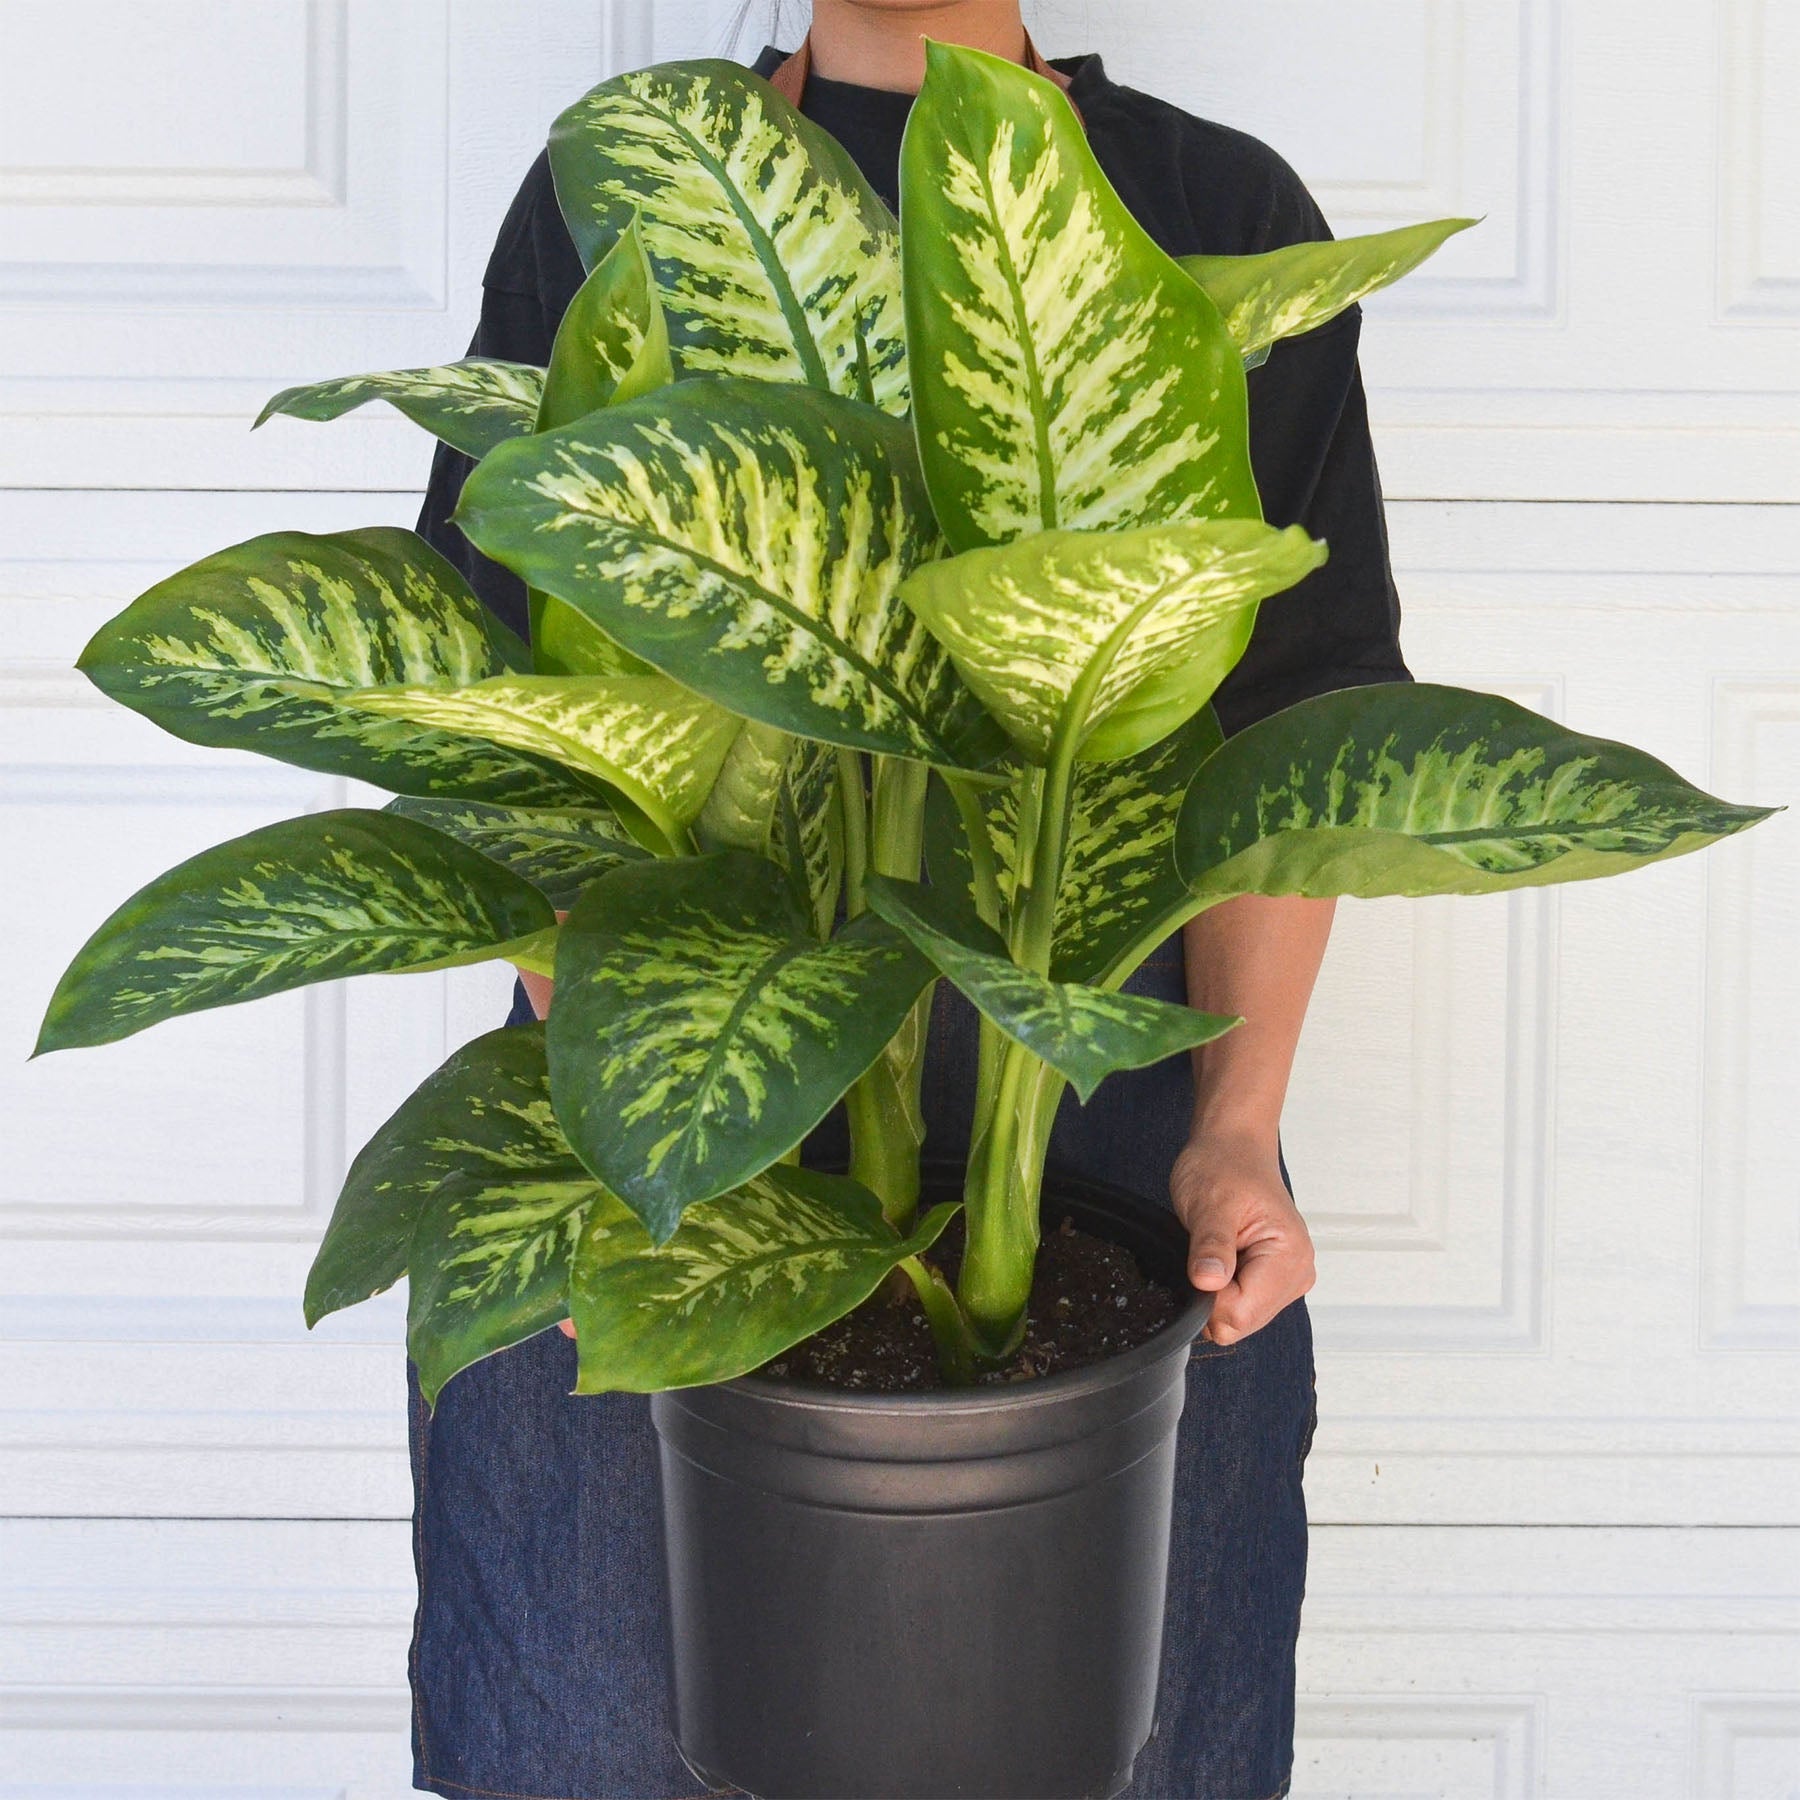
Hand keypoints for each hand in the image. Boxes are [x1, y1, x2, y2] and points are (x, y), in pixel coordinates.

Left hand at [1169, 1131, 1314, 1345]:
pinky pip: (1239, 1306)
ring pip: (1239, 1318)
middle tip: (1206, 1252)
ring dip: (1217, 1291)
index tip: (1199, 1263)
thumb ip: (1211, 1246)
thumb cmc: (1224, 1166)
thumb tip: (1208, 1283)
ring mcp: (1287, 1280)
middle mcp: (1297, 1274)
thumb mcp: (1210, 1203)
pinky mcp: (1273, 1280)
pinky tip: (1220, 1257)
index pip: (1241, 1313)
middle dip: (1213, 1296)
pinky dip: (1221, 1288)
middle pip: (1241, 1322)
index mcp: (1290, 1257)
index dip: (1208, 1298)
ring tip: (1215, 1249)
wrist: (1232, 1147)